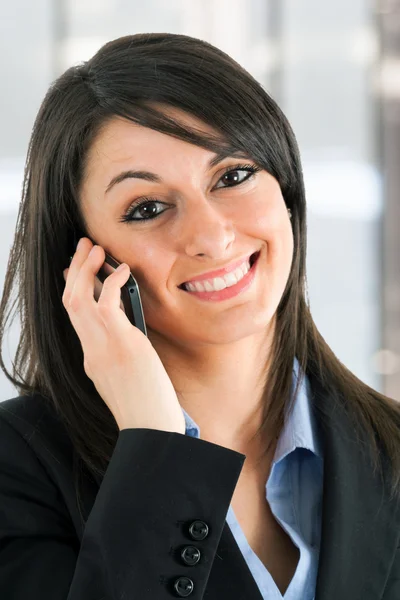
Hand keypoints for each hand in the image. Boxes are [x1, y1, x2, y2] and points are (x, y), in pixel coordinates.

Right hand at [62, 237, 185, 434]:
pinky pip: (108, 304)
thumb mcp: (129, 377)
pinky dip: (112, 282)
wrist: (152, 428)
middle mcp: (91, 350)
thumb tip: (132, 333)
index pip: (75, 316)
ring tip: (94, 247)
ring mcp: (103, 346)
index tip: (75, 270)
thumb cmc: (147, 407)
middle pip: (70, 301)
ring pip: (79, 298)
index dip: (73, 289)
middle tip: (82, 247)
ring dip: (85, 268)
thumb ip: (124, 353)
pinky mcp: (121, 344)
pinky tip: (122, 270)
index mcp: (92, 358)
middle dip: (74, 270)